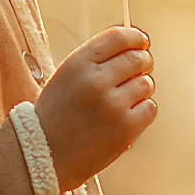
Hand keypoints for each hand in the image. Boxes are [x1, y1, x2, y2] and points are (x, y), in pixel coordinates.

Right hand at [37, 26, 154, 188]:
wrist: (45, 156)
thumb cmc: (57, 115)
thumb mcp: (66, 77)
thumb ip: (96, 58)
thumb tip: (133, 40)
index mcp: (78, 65)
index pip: (118, 37)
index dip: (135, 38)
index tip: (141, 42)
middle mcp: (96, 82)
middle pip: (138, 58)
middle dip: (141, 63)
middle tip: (135, 73)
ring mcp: (113, 105)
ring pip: (146, 83)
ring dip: (139, 90)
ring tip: (120, 102)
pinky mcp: (126, 128)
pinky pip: (149, 107)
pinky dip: (141, 111)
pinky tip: (124, 118)